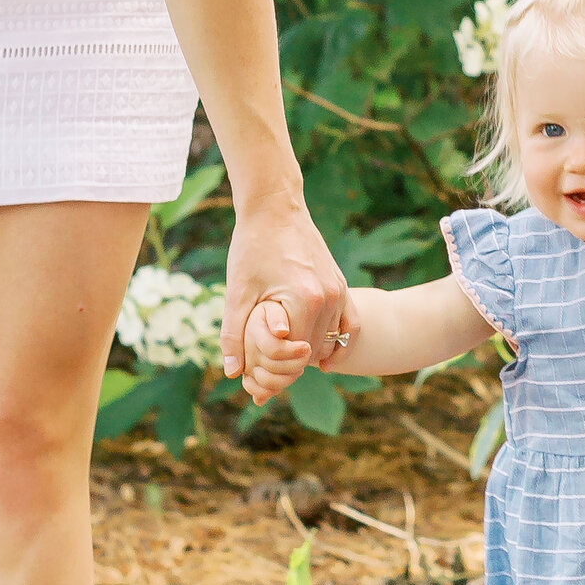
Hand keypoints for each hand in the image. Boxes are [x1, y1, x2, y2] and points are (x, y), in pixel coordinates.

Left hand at [220, 205, 349, 386]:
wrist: (274, 207)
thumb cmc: (252, 246)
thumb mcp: (237, 291)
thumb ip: (234, 334)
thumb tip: (233, 372)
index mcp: (305, 300)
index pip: (294, 355)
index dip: (273, 370)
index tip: (255, 378)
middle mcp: (329, 297)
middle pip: (313, 352)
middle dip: (289, 367)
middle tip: (264, 376)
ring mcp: (339, 290)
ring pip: (330, 342)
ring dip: (309, 357)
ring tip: (283, 364)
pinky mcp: (340, 284)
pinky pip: (350, 325)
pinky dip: (341, 345)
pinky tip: (326, 362)